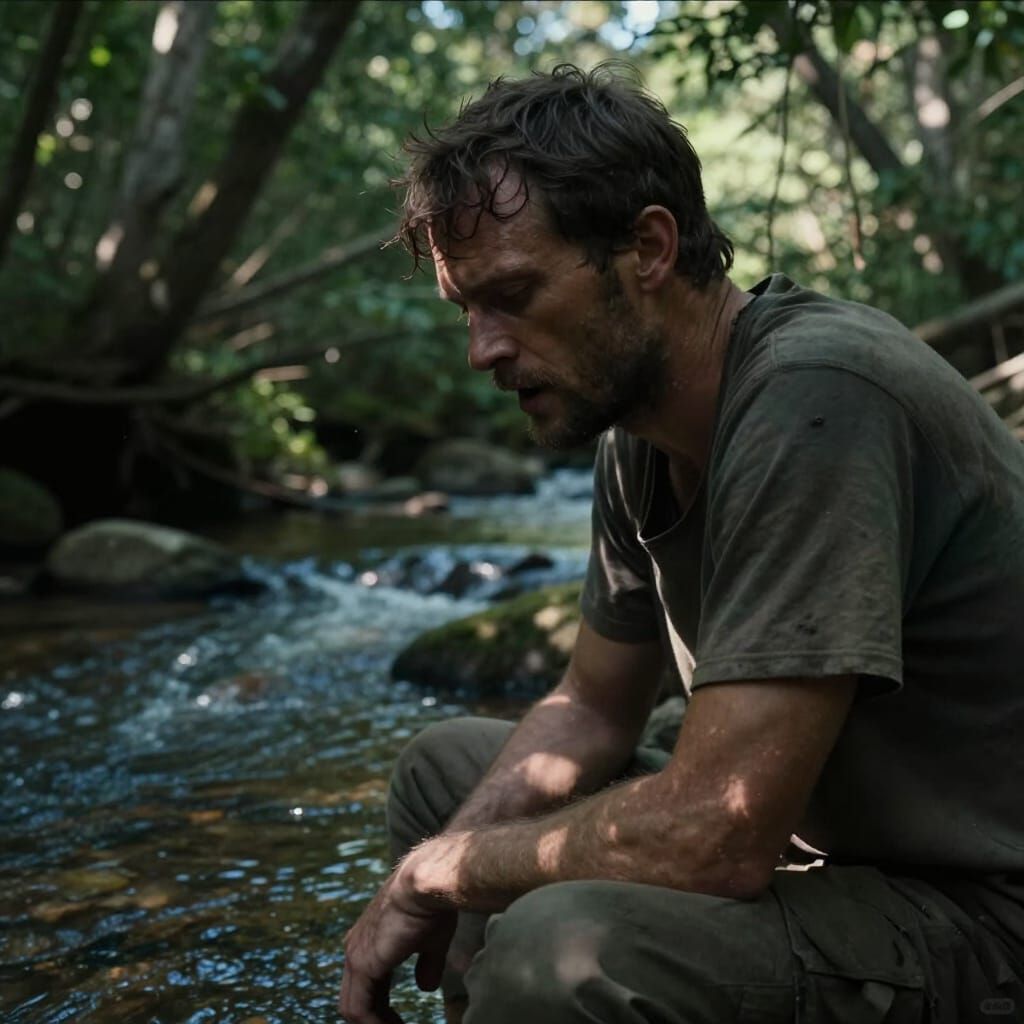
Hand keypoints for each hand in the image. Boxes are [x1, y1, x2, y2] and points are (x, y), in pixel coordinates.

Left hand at [339, 858, 456, 1023]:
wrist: (428, 881)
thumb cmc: (432, 902)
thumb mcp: (432, 940)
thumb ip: (427, 964)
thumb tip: (425, 986)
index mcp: (369, 940)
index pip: (367, 985)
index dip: (381, 1008)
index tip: (399, 1022)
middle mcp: (356, 948)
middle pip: (356, 998)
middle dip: (376, 1019)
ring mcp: (356, 956)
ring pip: (354, 1007)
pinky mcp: (362, 964)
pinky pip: (359, 1009)